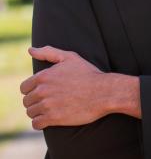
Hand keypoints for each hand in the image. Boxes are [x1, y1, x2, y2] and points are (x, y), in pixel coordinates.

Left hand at [21, 46, 140, 129]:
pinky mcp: (53, 118)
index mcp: (44, 76)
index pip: (24, 87)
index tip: (42, 91)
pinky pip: (36, 124)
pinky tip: (50, 118)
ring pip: (31, 113)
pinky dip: (41, 123)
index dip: (32, 90)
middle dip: (35, 101)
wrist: (103, 92)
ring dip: (38, 112)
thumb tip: (30, 50)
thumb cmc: (87, 73)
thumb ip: (48, 52)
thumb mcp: (70, 57)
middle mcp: (43, 90)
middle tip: (48, 101)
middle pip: (27, 101)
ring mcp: (47, 105)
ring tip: (50, 109)